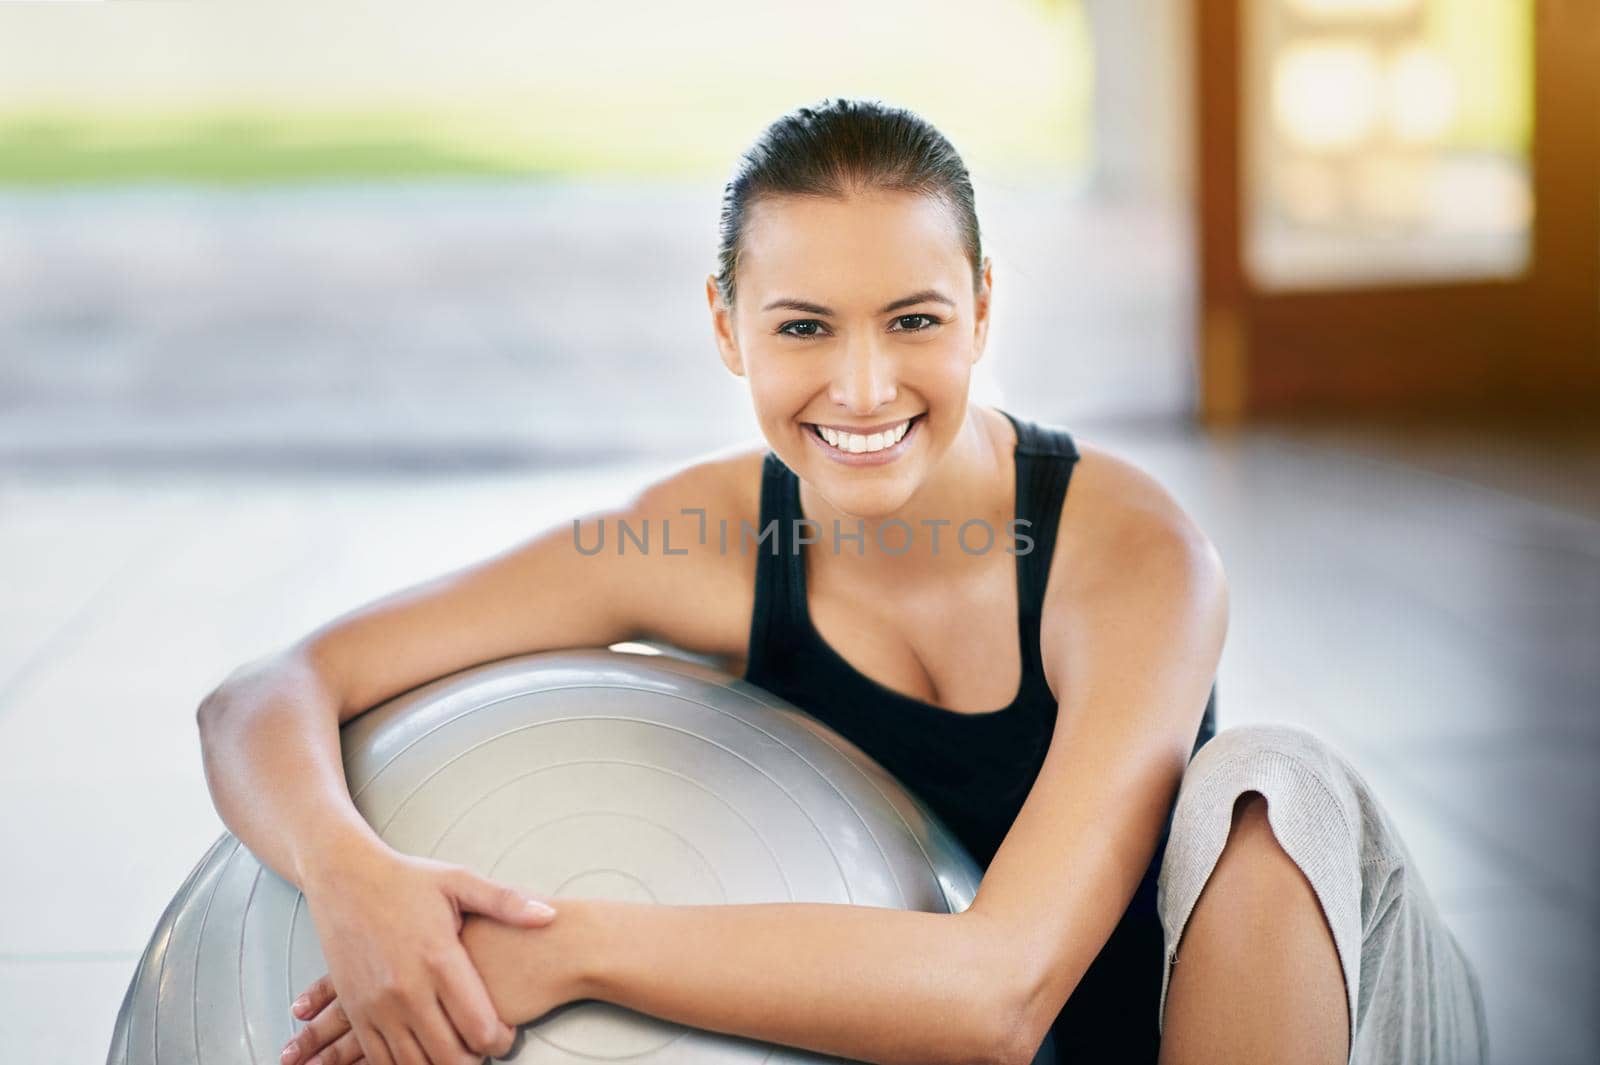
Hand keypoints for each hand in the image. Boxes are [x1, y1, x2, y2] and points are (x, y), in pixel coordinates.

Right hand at [283, 842, 557, 1064]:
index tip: (507, 1034)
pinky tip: (423, 1053)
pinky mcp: (355, 1011)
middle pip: (450, 1057)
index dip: (501, 1042)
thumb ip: (506, 902)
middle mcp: (406, 989)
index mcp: (438, 958)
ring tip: (458, 1051)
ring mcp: (376, 1005)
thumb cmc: (406, 878)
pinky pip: (380, 1059)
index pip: (479, 1026)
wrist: (344, 877)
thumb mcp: (459, 881)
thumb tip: (549, 917)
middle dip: (475, 1060)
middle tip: (485, 1047)